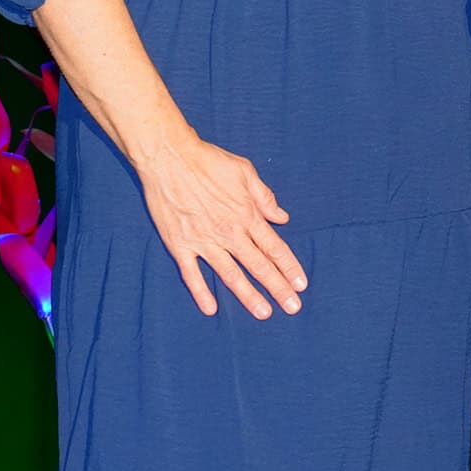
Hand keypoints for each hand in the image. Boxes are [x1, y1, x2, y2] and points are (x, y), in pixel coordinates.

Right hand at [133, 132, 306, 319]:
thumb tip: (282, 217)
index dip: (289, 267)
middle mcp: (229, 232)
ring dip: (248, 296)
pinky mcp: (180, 245)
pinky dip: (200, 292)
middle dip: (278, 288)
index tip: (301, 285)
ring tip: (264, 313)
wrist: (169, 157)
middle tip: (293, 308)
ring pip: (230, 275)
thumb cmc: (208, 160)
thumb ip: (265, 197)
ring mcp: (203, 241)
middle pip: (258, 266)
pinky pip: (192, 274)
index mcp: (247, 215)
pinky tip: (211, 309)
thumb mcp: (245, 171)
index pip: (274, 247)